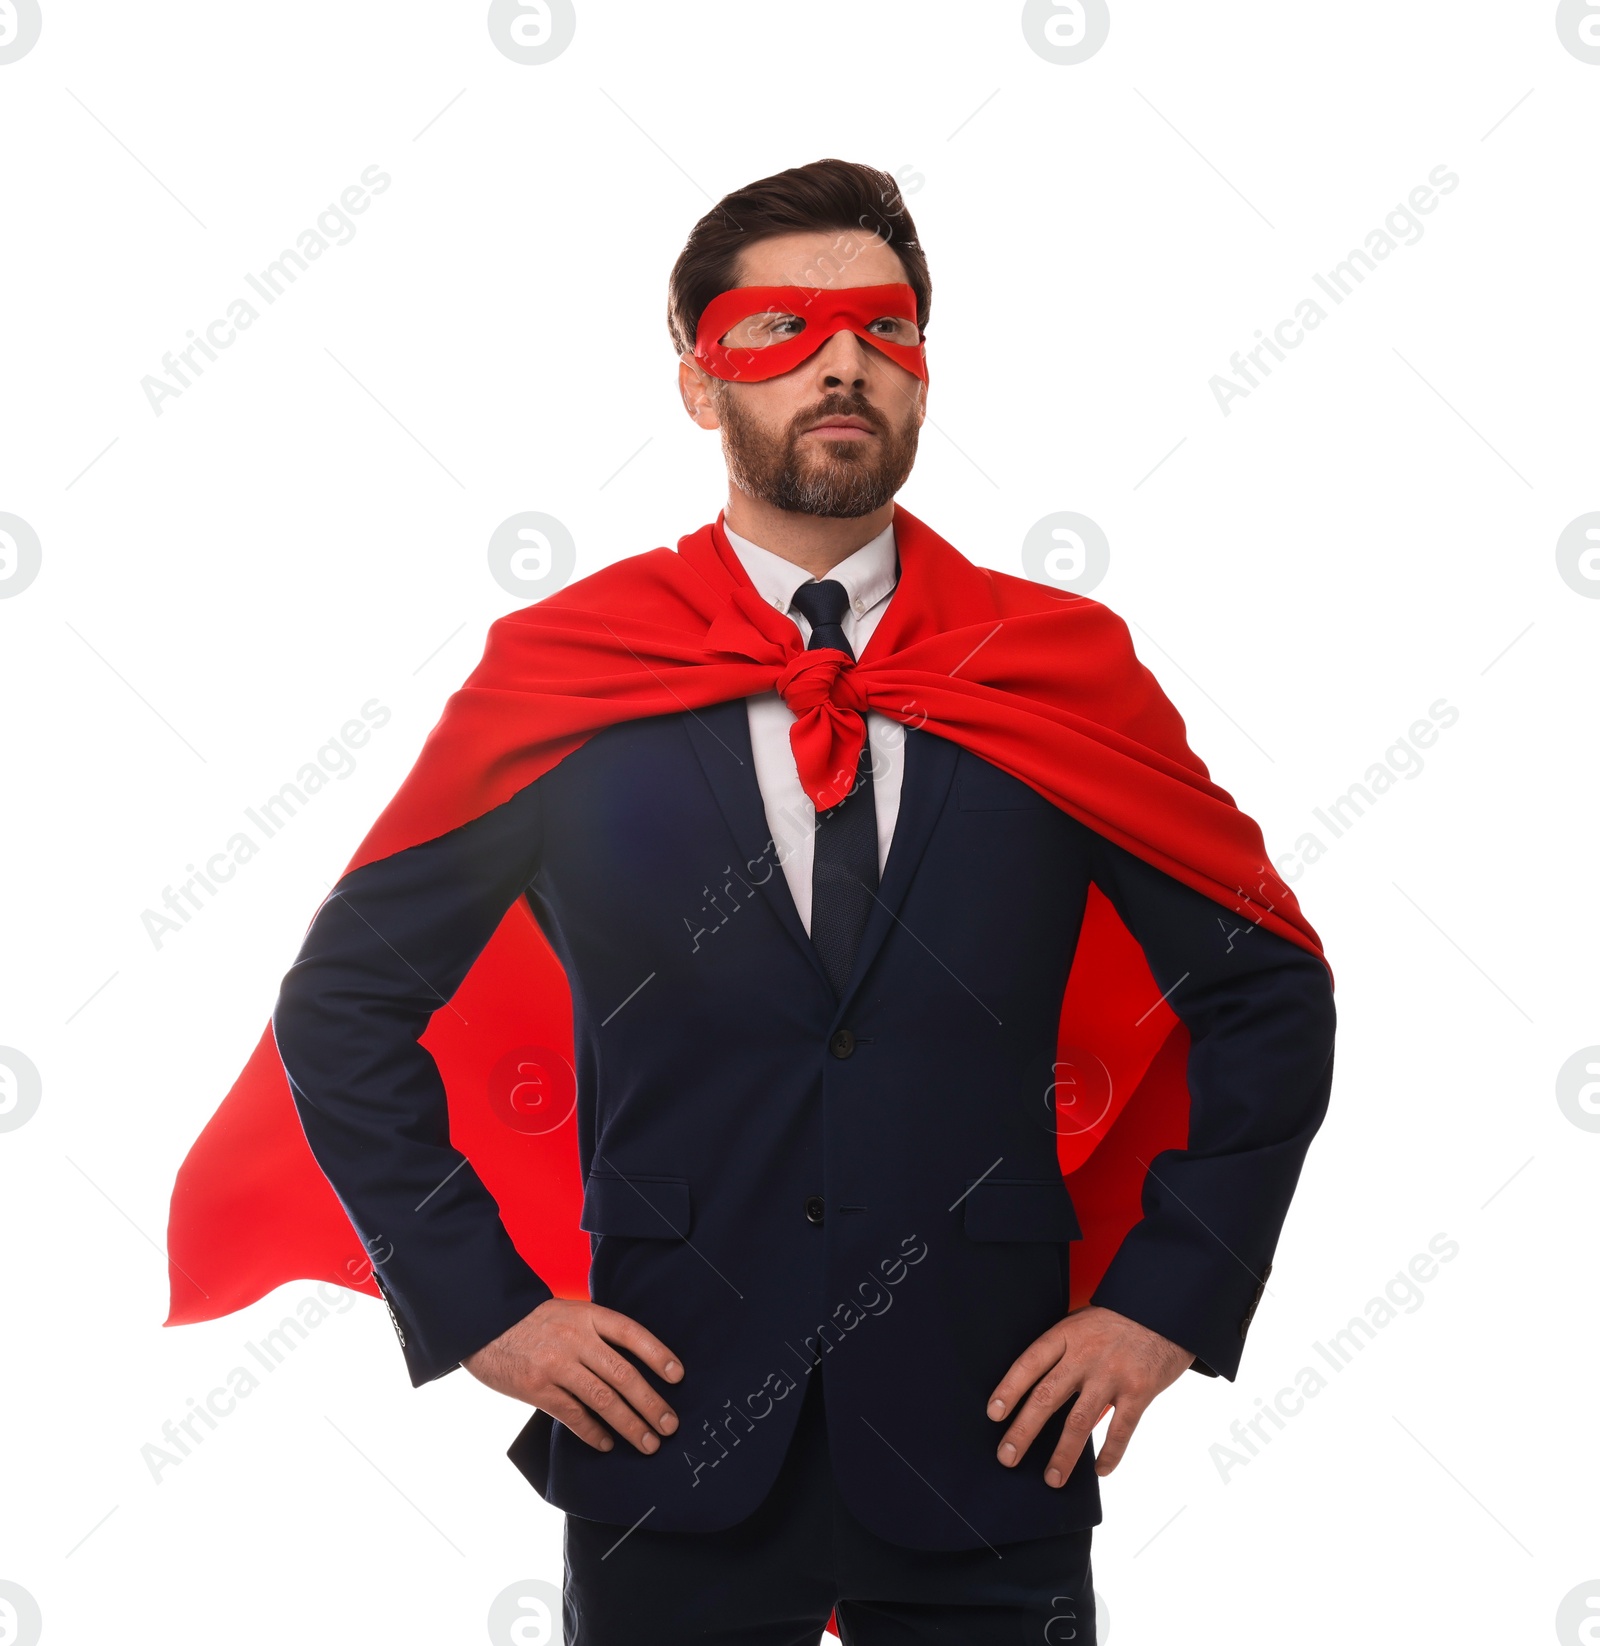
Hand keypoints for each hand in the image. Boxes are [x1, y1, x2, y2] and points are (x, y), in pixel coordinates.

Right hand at [463, 1298, 683, 1455]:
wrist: (486, 1323)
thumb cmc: (535, 1322)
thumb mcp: (570, 1314)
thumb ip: (598, 1334)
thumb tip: (635, 1369)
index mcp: (588, 1315)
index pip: (632, 1334)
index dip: (658, 1354)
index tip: (678, 1376)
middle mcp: (576, 1339)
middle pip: (623, 1373)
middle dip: (650, 1402)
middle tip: (670, 1425)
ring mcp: (556, 1364)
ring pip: (602, 1399)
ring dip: (629, 1424)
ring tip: (648, 1443)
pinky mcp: (537, 1388)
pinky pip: (573, 1415)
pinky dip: (593, 1432)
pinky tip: (607, 1444)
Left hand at [987, 1304, 1194, 1485]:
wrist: (1165, 1310)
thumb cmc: (1118, 1320)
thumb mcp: (1082, 1323)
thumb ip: (1062, 1352)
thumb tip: (1036, 1388)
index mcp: (1067, 1335)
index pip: (1029, 1363)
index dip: (1009, 1389)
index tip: (993, 1414)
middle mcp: (1085, 1355)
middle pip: (1046, 1396)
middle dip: (1023, 1431)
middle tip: (1007, 1457)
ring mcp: (1112, 1374)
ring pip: (1079, 1421)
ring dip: (1063, 1454)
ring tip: (1052, 1479)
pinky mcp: (1140, 1390)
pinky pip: (1120, 1429)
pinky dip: (1110, 1453)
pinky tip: (1100, 1470)